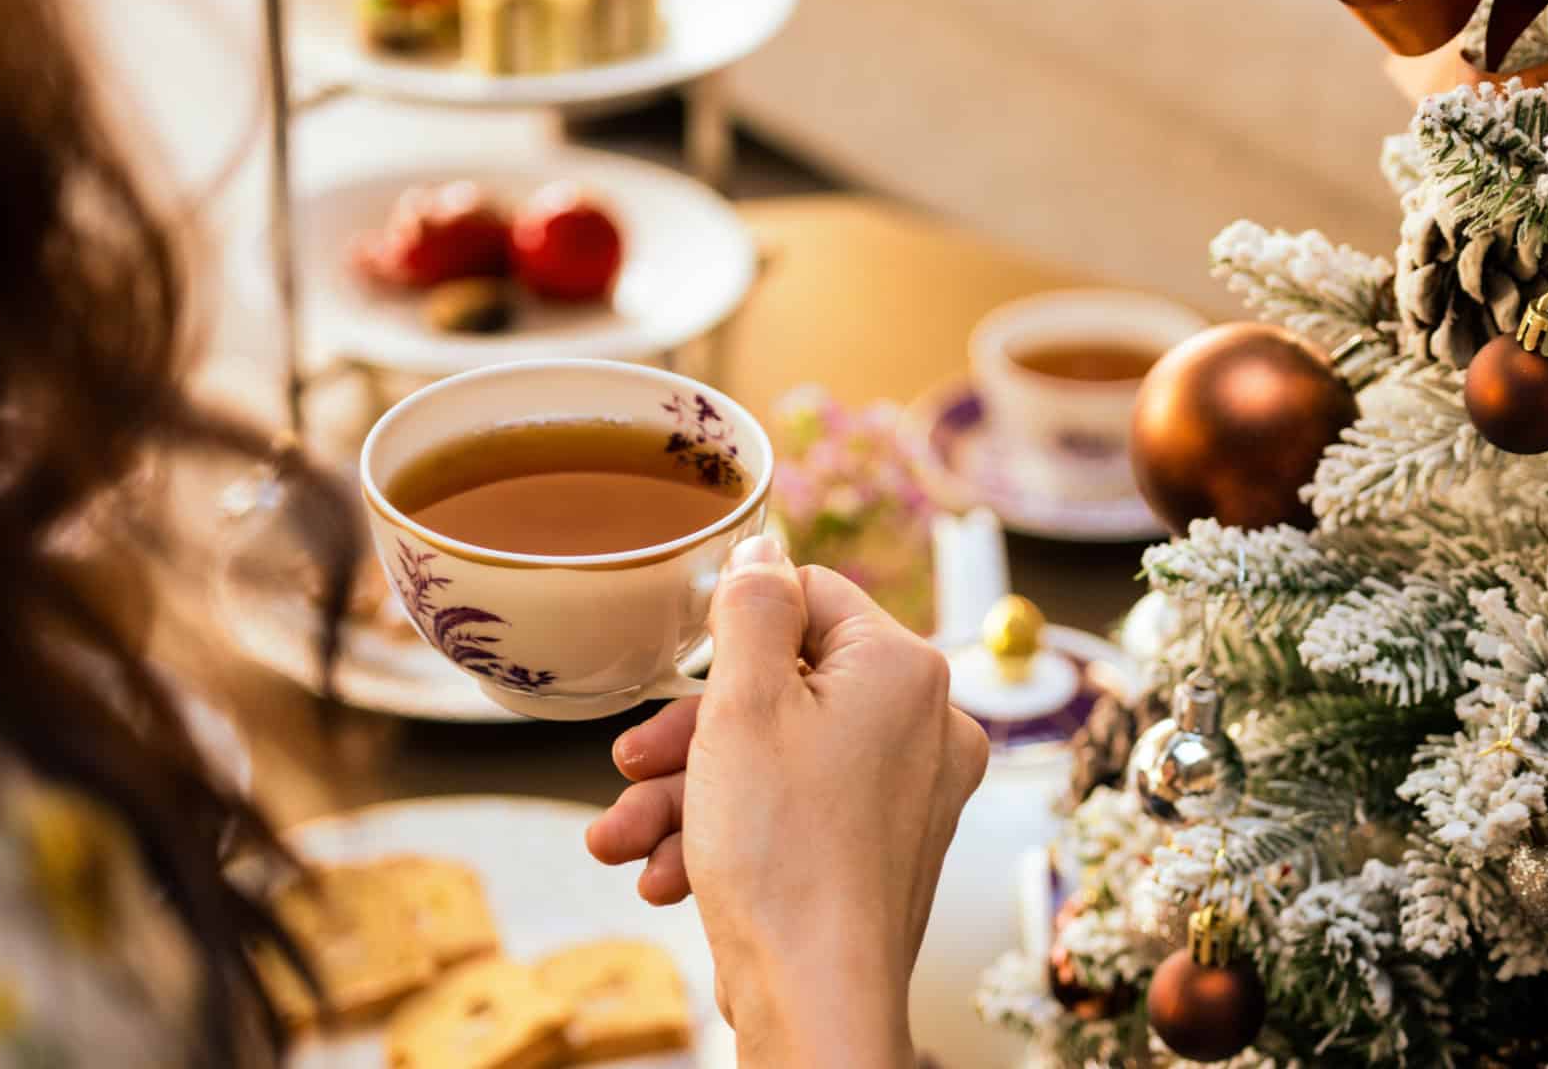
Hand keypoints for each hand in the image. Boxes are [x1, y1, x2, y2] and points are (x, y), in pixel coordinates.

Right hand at [586, 536, 988, 1066]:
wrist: (815, 998)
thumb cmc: (783, 852)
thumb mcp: (744, 703)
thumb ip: (753, 609)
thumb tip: (765, 548)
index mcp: (905, 670)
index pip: (813, 598)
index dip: (734, 632)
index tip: (681, 668)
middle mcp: (925, 726)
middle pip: (785, 688)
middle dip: (691, 735)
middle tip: (630, 763)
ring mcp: (907, 794)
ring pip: (777, 761)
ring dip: (688, 795)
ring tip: (621, 838)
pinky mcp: (880, 851)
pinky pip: (793, 815)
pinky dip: (726, 836)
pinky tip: (666, 874)